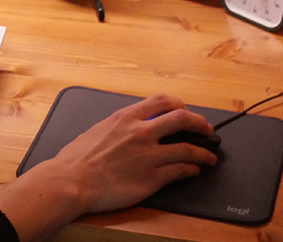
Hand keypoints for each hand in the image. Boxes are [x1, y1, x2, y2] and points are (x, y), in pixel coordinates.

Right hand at [0, 95, 215, 241]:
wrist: (72, 180)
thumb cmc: (77, 158)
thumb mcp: (98, 130)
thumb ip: (119, 127)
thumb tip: (131, 128)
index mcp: (126, 118)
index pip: (162, 101)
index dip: (180, 105)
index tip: (186, 112)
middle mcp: (140, 132)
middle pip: (182, 119)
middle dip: (201, 124)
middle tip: (207, 130)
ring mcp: (149, 156)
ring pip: (189, 149)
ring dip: (204, 153)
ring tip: (210, 157)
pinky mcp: (152, 178)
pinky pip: (181, 171)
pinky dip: (192, 170)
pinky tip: (195, 171)